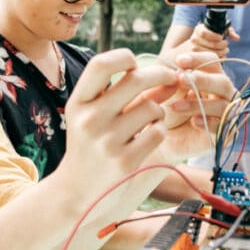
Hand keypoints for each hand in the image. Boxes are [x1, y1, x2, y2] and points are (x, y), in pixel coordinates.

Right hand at [58, 49, 179, 188]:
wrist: (77, 192)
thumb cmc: (90, 145)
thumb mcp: (94, 115)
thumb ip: (123, 93)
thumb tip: (167, 74)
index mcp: (78, 103)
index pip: (101, 65)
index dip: (123, 57)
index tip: (135, 64)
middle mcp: (90, 120)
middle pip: (136, 80)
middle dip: (160, 75)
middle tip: (172, 79)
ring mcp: (107, 142)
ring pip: (152, 108)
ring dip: (160, 110)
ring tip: (151, 119)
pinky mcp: (125, 162)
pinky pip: (157, 132)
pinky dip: (159, 131)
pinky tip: (150, 137)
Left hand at [155, 51, 235, 162]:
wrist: (160, 140)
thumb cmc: (165, 111)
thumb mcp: (164, 93)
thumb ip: (170, 81)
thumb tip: (176, 72)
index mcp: (210, 78)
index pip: (213, 62)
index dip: (199, 59)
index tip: (179, 61)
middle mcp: (222, 94)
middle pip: (223, 82)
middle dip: (202, 80)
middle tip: (181, 79)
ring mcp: (225, 114)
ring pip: (222, 105)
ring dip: (198, 104)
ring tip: (175, 107)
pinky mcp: (223, 134)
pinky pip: (222, 126)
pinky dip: (208, 122)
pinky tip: (193, 122)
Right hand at [189, 23, 239, 57]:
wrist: (197, 45)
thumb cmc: (211, 37)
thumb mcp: (219, 30)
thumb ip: (229, 31)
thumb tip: (237, 38)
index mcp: (199, 30)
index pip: (205, 33)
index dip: (215, 36)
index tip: (221, 37)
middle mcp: (194, 39)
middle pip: (212, 45)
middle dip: (223, 45)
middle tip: (225, 44)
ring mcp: (194, 50)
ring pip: (212, 54)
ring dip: (222, 52)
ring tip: (224, 50)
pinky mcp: (197, 58)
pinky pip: (210, 60)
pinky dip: (219, 58)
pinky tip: (220, 56)